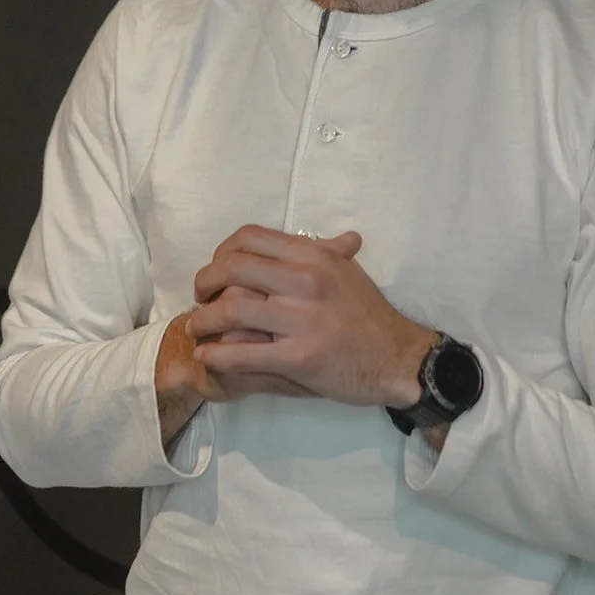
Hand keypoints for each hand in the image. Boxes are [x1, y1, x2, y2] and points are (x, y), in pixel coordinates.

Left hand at [186, 223, 436, 407]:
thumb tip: (340, 236)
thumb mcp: (349, 272)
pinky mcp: (300, 358)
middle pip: (232, 267)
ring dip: (203, 320)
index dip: (222, 250)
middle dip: (205, 281)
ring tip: (196, 328)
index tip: (217, 267)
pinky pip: (244, 354)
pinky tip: (208, 356)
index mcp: (314, 255)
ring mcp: (303, 319)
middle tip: (200, 296)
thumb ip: (330, 251)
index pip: (251, 237)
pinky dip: (217, 355)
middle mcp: (307, 280)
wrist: (398, 357)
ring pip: (232, 309)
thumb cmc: (369, 313)